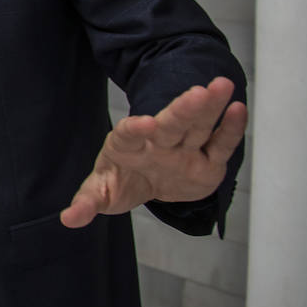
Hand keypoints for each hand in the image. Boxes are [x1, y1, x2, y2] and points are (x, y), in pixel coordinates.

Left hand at [60, 77, 246, 228]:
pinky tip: (238, 109)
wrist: (146, 181)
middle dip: (183, 109)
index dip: (134, 129)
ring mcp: (184, 150)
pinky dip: (230, 128)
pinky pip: (221, 143)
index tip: (143, 124)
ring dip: (209, 109)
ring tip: (221, 87)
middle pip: (170, 124)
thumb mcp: (102, 193)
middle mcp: (157, 143)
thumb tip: (68, 219)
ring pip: (198, 126)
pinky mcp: (208, 161)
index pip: (129, 135)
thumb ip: (87, 202)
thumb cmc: (121, 181)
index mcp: (126, 146)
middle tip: (198, 92)